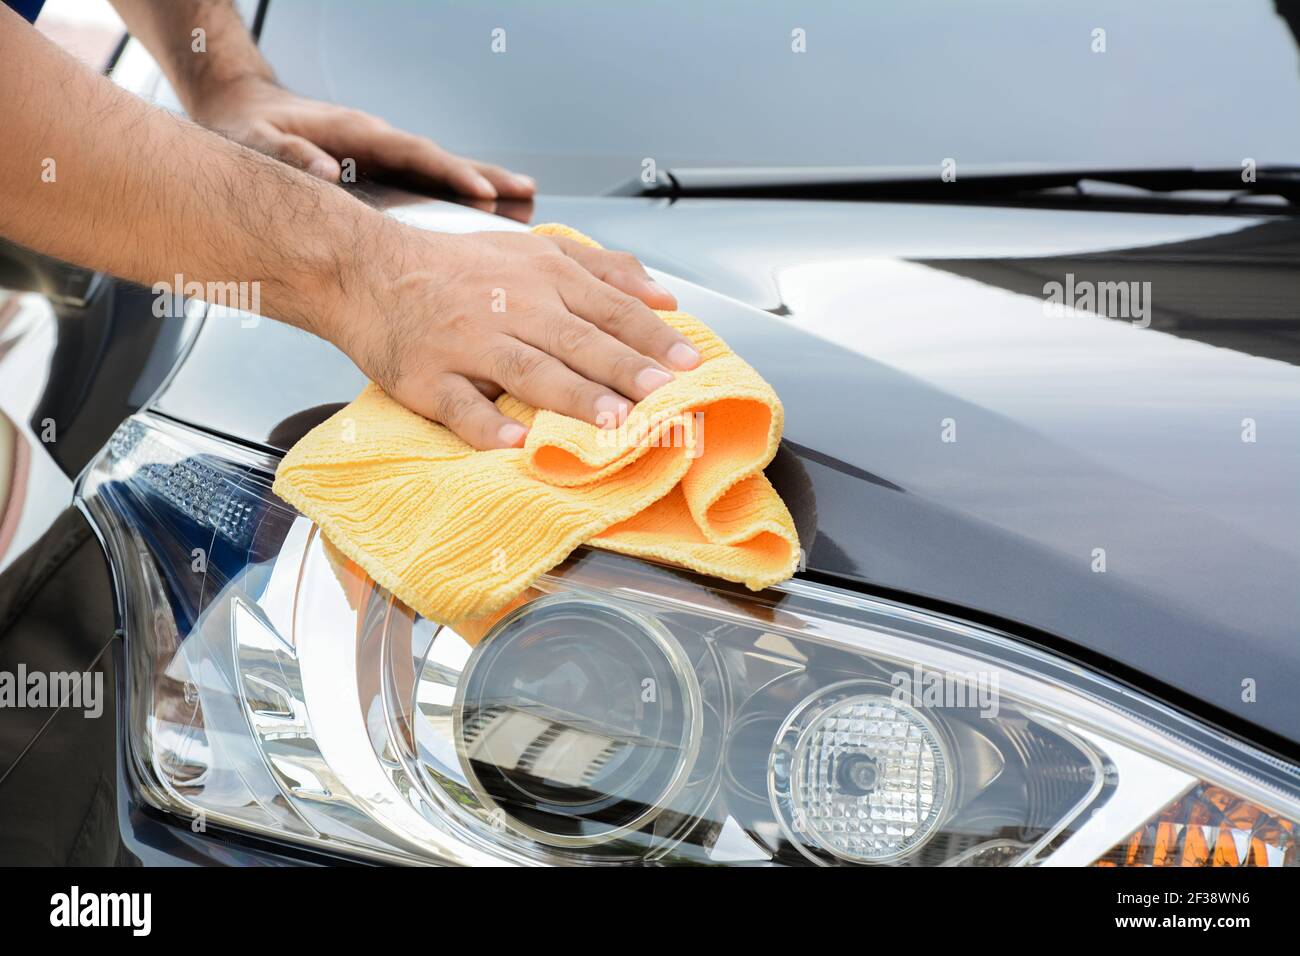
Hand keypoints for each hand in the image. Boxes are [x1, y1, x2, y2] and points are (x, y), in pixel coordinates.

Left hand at [190, 76, 534, 199]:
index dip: (450, 174)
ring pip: (443, 177)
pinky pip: (430, 191)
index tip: (483, 195)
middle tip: (527, 196)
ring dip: (485, 190)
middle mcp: (381, 146)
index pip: (415, 155)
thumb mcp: (256, 142)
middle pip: (443, 163)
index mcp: (358, 135)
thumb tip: (326, 172)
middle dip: (485, 179)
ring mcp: (387, 162)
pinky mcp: (385, 179)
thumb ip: (289, 154)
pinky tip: (492, 219)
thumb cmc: (249, 131)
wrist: (244, 115)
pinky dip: (461, 202)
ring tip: (527, 208)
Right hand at [330, 227, 697, 449]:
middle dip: (624, 368)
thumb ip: (603, 270)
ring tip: (612, 421)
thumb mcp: (533, 249)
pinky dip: (486, 423)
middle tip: (666, 394)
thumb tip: (664, 297)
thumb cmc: (459, 268)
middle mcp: (510, 307)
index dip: (650, 336)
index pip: (608, 308)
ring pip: (527, 370)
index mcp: (541, 276)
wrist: (366, 270)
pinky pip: (460, 405)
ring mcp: (467, 345)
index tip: (689, 363)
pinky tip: (515, 443)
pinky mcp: (428, 378)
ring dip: (571, 396)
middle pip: (577, 339)